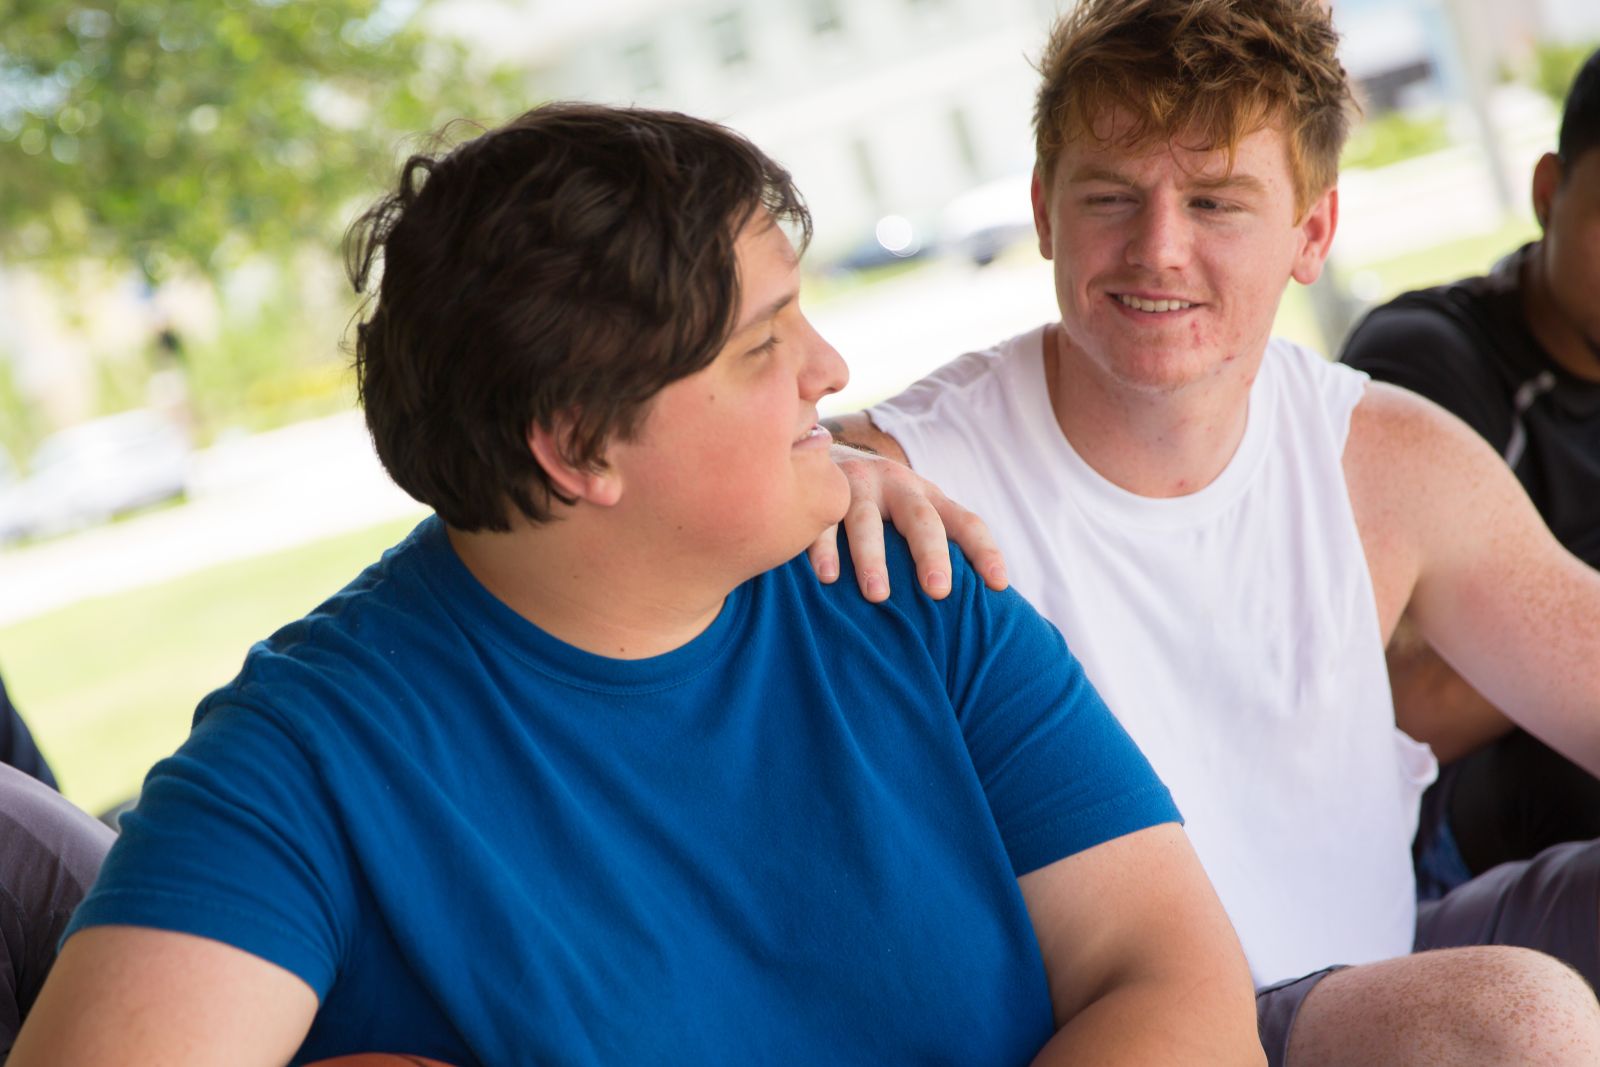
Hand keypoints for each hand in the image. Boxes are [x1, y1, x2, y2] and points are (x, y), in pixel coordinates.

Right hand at [808, 443, 1007, 601]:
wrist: (818, 452)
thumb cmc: (876, 505)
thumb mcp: (908, 513)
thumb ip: (933, 544)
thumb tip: (970, 605)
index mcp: (927, 496)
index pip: (963, 522)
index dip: (983, 551)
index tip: (998, 585)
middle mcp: (896, 487)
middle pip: (920, 519)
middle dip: (931, 554)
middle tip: (938, 591)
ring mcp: (857, 485)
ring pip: (866, 521)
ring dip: (873, 558)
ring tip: (878, 595)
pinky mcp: (820, 491)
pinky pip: (822, 523)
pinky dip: (824, 550)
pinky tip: (827, 577)